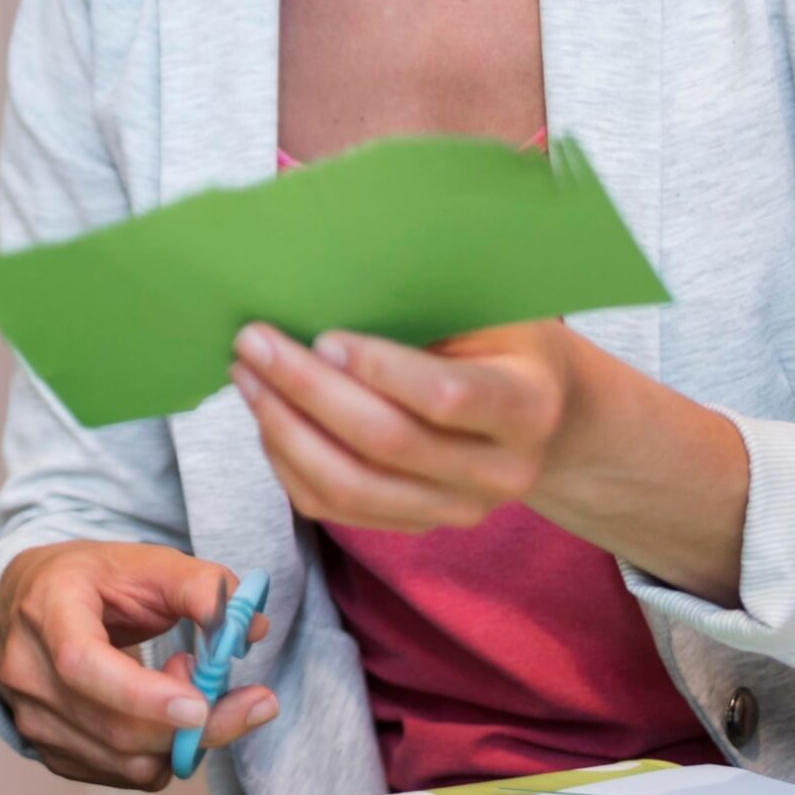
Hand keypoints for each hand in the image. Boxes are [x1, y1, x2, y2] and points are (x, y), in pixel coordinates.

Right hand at [0, 541, 275, 789]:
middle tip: (248, 698)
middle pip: (115, 727)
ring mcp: (33, 719)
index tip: (201, 705)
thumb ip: (201, 585)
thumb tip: (251, 628)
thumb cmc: (91, 581)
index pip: (83, 665)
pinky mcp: (49, 752)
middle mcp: (28, 670)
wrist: (31, 604)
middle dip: (196, 726)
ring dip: (182, 737)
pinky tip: (162, 712)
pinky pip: (124, 775)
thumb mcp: (144, 561)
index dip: (142, 695)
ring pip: (126, 761)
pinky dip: (162, 753)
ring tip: (186, 684)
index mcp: (47, 609)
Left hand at [230, 321, 574, 532]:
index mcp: (528, 406)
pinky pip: (336, 509)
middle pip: (386, 443)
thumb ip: (431, 301)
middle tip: (254, 343)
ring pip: (351, 486)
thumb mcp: (493, 307)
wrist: (546, 413)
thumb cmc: (507, 341)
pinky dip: (289, 463)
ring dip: (284, 429)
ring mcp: (458, 508)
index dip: (379, 369)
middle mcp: (500, 471)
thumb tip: (331, 269)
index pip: (448, 397)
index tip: (323, 335)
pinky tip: (266, 417)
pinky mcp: (417, 525)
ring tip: (247, 377)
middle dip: (307, 390)